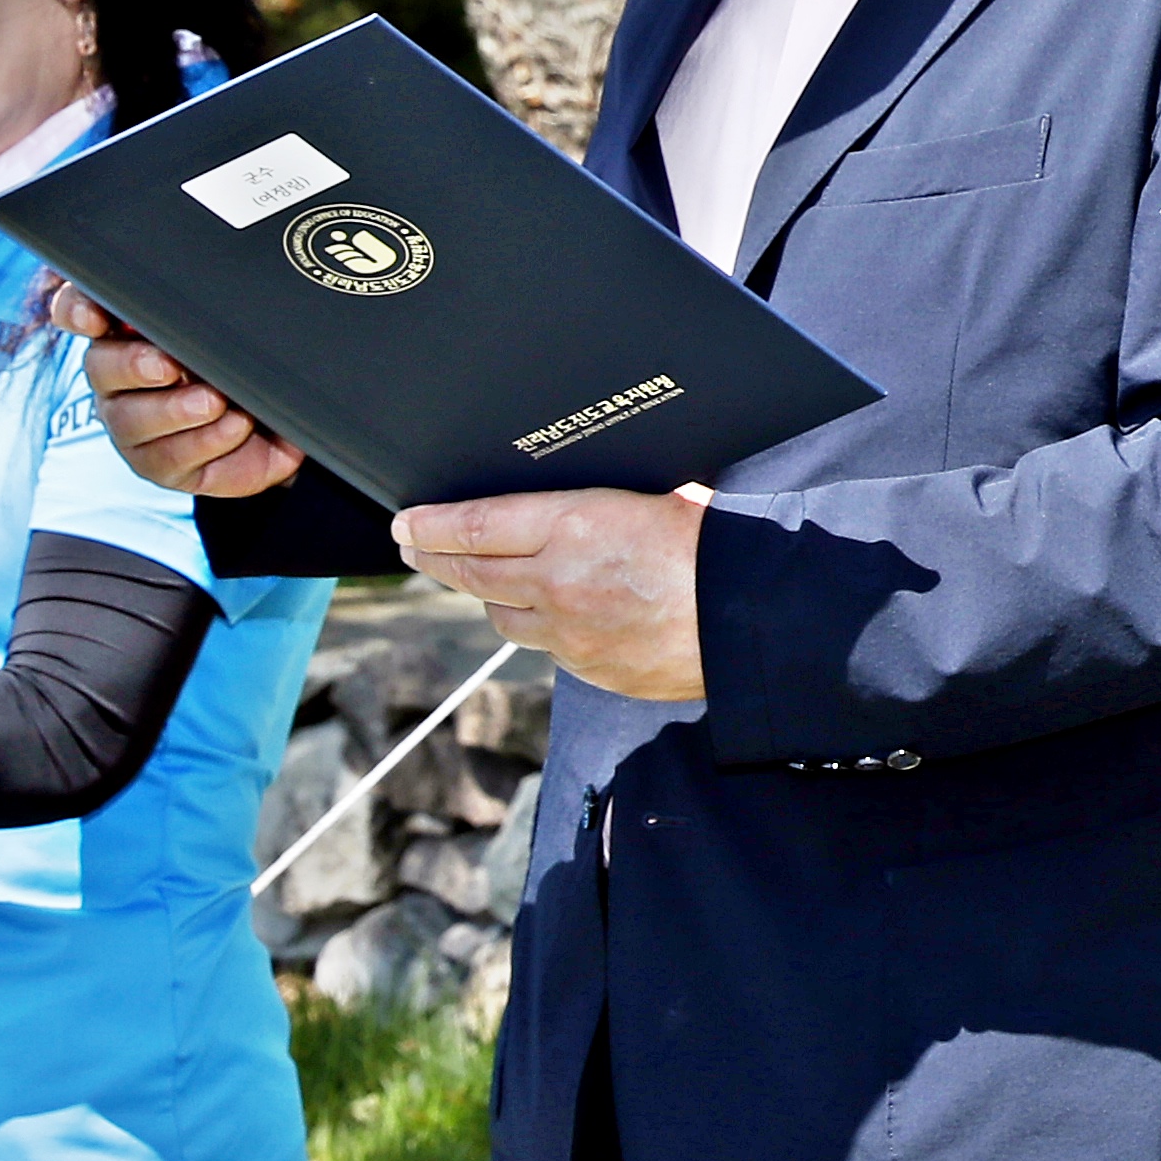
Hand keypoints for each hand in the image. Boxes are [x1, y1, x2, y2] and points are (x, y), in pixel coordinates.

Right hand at [49, 287, 304, 500]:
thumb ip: (211, 315)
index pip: (82, 310)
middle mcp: (121, 376)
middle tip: (169, 367)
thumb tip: (215, 299)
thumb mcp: (238, 333)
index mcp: (133, 331)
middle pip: (100, 365)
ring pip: (130, 418)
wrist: (282, 428)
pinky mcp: (156, 463)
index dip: (76, 311)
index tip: (94, 318)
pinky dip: (205, 440)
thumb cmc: (252, 368)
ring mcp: (133, 423)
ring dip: (174, 409)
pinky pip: (167, 456)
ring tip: (215, 402)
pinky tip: (235, 426)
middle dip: (132, 365)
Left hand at [394, 487, 711, 704]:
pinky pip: (545, 646)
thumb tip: (580, 493)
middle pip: (471, 572)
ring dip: (485, 593)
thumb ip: (608, 500)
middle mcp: (558, 581)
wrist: (755, 618)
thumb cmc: (720, 545)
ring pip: (500, 614)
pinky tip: (546, 612)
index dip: (430, 525)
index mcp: (575, 526)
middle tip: (410, 547)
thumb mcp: (661, 494)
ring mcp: (569, 632)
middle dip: (432, 558)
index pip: (474, 526)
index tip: (404, 522)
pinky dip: (537, 625)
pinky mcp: (589, 667)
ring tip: (477, 578)